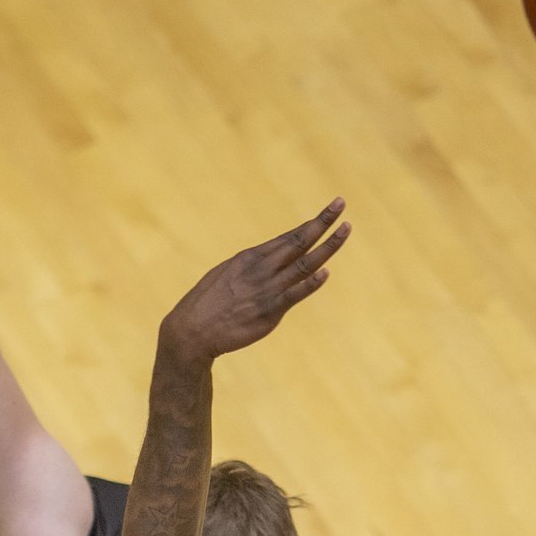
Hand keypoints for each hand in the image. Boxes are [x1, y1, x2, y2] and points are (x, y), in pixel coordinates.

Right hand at [159, 199, 350, 361]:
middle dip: (322, 222)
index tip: (332, 209)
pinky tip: (326, 273)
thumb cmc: (208, 303)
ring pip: (303, 264)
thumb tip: (269, 259)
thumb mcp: (228, 274)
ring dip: (327, 247)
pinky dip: (310, 284)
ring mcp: (266, 289)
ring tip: (345, 230)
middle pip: (299, 241)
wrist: (191, 331)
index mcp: (252, 257)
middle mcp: (261, 269)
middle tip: (341, 204)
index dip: (312, 223)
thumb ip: (252, 267)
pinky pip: (293, 295)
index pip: (289, 237)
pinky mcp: (268, 312)